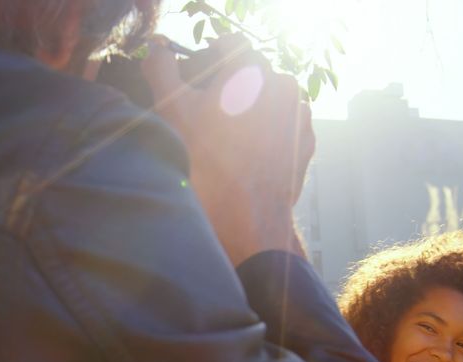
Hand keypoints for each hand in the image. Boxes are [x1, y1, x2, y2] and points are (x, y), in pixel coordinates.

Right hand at [142, 35, 314, 265]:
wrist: (246, 217)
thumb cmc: (206, 163)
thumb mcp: (172, 111)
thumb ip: (161, 69)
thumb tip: (157, 50)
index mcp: (250, 69)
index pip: (230, 42)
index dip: (210, 53)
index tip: (199, 72)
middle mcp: (282, 83)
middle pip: (251, 72)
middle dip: (230, 86)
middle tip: (207, 114)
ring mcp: (298, 114)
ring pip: (268, 98)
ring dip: (250, 108)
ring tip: (226, 140)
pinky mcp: (305, 141)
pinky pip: (283, 124)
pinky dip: (266, 131)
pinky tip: (246, 154)